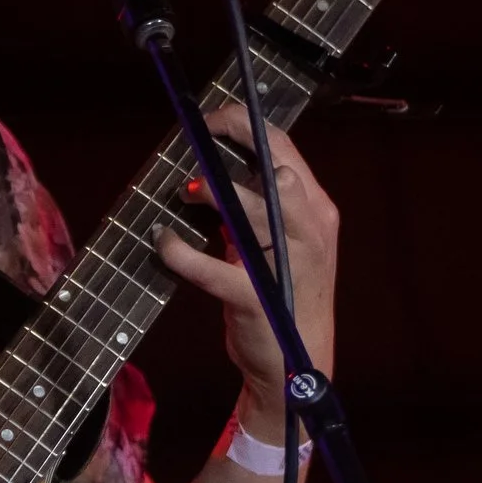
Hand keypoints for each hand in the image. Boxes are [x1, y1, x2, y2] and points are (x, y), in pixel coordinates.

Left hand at [151, 105, 338, 432]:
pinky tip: (164, 241)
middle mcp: (310, 231)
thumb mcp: (281, 242)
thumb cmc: (284, 296)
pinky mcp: (255, 299)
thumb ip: (259, 205)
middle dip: (232, 145)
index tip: (210, 119)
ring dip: (212, 193)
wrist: (299, 363)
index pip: (286, 149)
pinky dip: (180, 252)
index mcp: (317, 211)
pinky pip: (210, 268)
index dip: (245, 124)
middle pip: (276, 168)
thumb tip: (214, 167)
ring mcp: (288, 265)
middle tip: (195, 145)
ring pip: (254, 207)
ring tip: (186, 192)